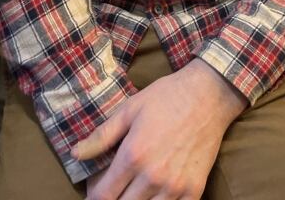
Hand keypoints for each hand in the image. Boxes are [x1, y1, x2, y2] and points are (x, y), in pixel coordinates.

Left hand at [77, 58, 246, 199]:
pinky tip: (154, 195)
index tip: (94, 190)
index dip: (93, 197)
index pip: (103, 196)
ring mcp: (175, 187)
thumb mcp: (130, 109)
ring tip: (132, 191)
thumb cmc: (167, 97)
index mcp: (134, 155)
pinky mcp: (194, 190)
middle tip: (113, 189)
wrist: (209, 95)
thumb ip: (102, 135)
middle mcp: (153, 176)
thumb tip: (75, 154)